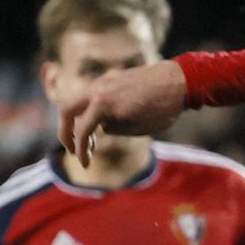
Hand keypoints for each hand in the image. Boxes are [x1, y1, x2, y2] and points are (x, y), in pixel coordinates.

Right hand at [58, 61, 188, 164]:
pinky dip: (89, 111)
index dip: (81, 150)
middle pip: (65, 110)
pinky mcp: (110, 79)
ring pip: (76, 101)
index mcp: (103, 103)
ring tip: (91, 142)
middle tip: (73, 150)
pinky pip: (90, 96)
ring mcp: (102, 81)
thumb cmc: (163, 108)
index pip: (82, 130)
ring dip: (77, 122)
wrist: (179, 80)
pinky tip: (101, 125)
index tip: (85, 165)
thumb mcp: (138, 128)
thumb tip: (101, 127)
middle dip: (65, 132)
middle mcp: (97, 89)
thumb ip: (114, 128)